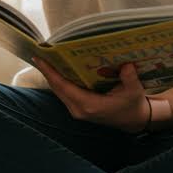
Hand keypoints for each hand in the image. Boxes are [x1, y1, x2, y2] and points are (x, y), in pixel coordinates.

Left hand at [32, 57, 152, 132]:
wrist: (133, 121)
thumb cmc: (132, 104)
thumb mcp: (134, 91)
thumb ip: (129, 78)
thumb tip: (126, 64)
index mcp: (89, 105)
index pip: (63, 86)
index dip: (50, 72)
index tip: (38, 58)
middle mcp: (79, 110)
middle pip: (57, 88)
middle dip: (47, 70)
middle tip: (39, 52)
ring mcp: (77, 111)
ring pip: (58, 91)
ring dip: (51, 76)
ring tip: (45, 58)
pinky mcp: (78, 110)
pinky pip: (64, 94)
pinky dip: (58, 81)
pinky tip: (56, 69)